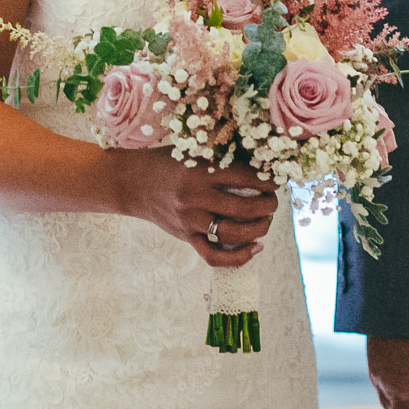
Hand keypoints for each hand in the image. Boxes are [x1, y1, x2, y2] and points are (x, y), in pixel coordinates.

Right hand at [110, 149, 277, 267]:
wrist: (131, 182)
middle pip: (245, 208)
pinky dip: (239, 258)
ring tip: (266, 221)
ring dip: (259, 229)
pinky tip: (255, 249)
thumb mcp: (192, 150)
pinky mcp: (186, 237)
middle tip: (274, 201)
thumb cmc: (166, 161)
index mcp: (201, 171)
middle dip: (268, 206)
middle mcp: (197, 197)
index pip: (246, 177)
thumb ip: (220, 157)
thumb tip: (259, 160)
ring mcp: (191, 220)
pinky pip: (215, 256)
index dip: (268, 180)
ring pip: (235, 234)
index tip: (277, 180)